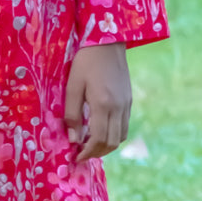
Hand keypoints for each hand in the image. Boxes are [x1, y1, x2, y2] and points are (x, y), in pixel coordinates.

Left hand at [63, 43, 131, 163]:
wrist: (108, 43)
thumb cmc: (85, 62)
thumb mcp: (72, 86)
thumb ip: (72, 114)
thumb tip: (73, 139)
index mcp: (103, 104)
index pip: (99, 139)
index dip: (88, 152)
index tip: (76, 157)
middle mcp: (118, 108)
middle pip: (112, 142)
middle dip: (97, 153)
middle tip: (82, 154)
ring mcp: (126, 105)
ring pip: (121, 137)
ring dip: (107, 146)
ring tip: (90, 145)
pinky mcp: (129, 101)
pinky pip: (124, 126)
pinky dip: (114, 135)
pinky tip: (101, 131)